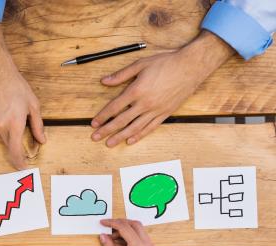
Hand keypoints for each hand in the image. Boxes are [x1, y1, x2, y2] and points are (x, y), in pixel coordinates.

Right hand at [0, 23, 44, 169]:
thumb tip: (42, 140)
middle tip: (19, 126)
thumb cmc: (16, 87)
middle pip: (8, 145)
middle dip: (15, 141)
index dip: (19, 162)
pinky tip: (0, 113)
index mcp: (14, 124)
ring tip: (9, 115)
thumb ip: (37, 126)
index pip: (15, 151)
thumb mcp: (33, 105)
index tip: (22, 167)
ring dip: (6, 134)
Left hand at [91, 31, 232, 146]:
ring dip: (120, 136)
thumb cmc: (166, 63)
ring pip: (134, 127)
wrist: (191, 66)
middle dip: (107, 130)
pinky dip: (139, 135)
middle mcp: (144, 103)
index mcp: (136, 90)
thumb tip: (104, 81)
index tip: (94, 123)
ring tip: (109, 144)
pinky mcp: (165, 113)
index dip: (102, 116)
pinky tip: (130, 140)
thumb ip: (121, 75)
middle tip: (95, 138)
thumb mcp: (141, 64)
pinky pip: (150, 127)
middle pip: (121, 120)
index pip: (114, 107)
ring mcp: (155, 110)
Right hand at [99, 219, 158, 245]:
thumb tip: (103, 237)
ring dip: (125, 233)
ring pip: (139, 233)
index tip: (102, 223)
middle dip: (121, 224)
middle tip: (108, 227)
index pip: (125, 228)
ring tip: (112, 242)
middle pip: (135, 225)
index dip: (112, 223)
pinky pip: (141, 241)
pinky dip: (130, 240)